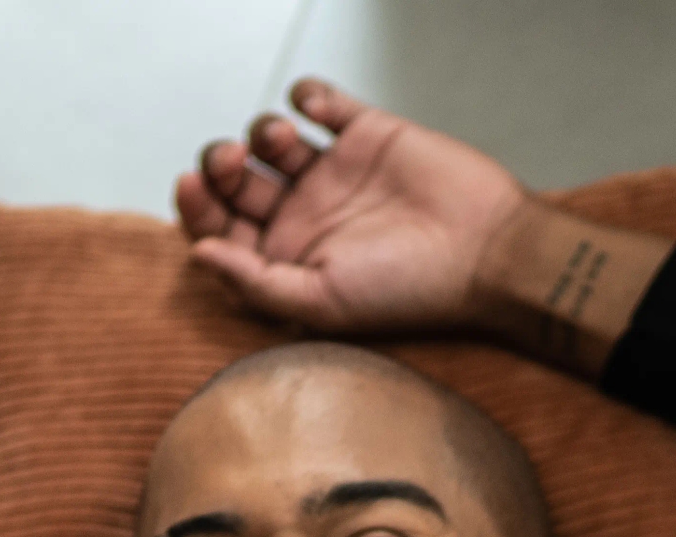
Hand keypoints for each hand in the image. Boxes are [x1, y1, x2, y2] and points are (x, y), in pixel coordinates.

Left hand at [175, 78, 531, 337]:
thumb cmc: (409, 292)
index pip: (220, 228)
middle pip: (237, 181)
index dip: (196, 206)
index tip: (189, 183)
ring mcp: (335, 173)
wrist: (486, 253)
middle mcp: (305, 216)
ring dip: (260, 131)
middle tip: (231, 161)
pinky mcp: (367, 135)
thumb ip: (256, 283)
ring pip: (270, 140)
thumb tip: (198, 254)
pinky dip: (307, 94)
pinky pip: (323, 103)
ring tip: (280, 140)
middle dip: (220, 164)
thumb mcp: (321, 303)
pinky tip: (311, 105)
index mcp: (287, 260)